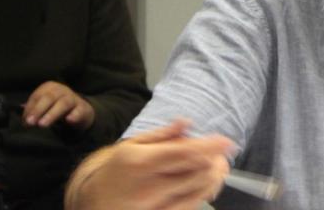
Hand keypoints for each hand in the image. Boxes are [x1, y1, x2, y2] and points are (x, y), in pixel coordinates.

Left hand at [24, 81, 95, 130]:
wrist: (80, 110)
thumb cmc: (56, 107)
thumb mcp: (44, 106)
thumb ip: (32, 110)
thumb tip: (23, 119)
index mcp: (49, 87)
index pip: (37, 96)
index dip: (30, 109)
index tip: (25, 121)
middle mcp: (62, 90)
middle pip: (49, 98)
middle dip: (38, 110)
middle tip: (30, 123)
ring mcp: (73, 98)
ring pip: (63, 104)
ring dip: (52, 114)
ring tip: (42, 125)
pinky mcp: (83, 108)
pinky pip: (79, 111)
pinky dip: (74, 115)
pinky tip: (69, 119)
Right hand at [66, 119, 233, 209]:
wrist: (95, 201)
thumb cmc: (118, 169)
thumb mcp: (133, 145)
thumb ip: (162, 135)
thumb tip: (187, 122)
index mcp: (141, 162)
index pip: (182, 153)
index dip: (209, 147)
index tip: (227, 142)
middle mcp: (148, 186)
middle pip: (195, 173)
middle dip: (216, 161)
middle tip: (223, 152)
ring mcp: (155, 206)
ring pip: (198, 190)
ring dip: (215, 176)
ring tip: (218, 165)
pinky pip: (191, 205)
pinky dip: (205, 191)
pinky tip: (207, 182)